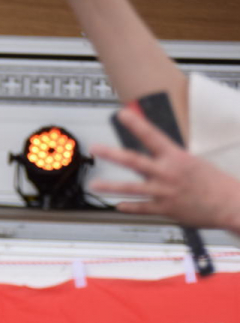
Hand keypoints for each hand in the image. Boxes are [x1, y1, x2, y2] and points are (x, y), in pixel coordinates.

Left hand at [90, 107, 239, 230]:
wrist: (230, 203)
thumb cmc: (213, 183)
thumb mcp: (192, 163)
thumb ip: (170, 161)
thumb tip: (154, 160)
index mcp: (176, 156)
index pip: (152, 135)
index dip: (135, 123)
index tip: (122, 113)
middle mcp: (167, 172)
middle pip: (134, 160)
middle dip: (112, 154)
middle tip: (95, 148)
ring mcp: (164, 192)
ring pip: (131, 187)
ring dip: (110, 186)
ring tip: (95, 183)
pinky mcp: (165, 209)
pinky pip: (141, 208)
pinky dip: (128, 207)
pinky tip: (116, 206)